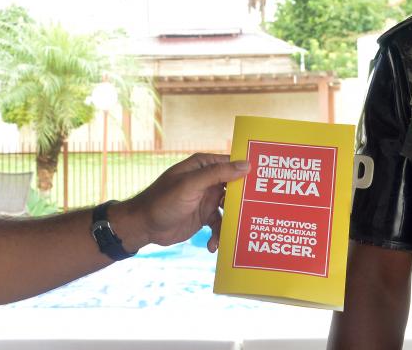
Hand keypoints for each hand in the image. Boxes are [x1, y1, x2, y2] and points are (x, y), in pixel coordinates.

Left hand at [114, 153, 249, 252]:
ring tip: (230, 236)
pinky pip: (220, 225)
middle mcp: (207, 180)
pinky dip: (219, 236)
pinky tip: (213, 246)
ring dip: (232, 223)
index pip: (233, 164)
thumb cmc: (163, 200)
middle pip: (235, 188)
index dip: (250, 172)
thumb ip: (217, 174)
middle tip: (262, 212)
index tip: (269, 181)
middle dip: (246, 201)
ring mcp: (206, 199)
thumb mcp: (191, 185)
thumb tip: (246, 165)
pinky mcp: (203, 217)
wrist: (143, 226)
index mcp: (203, 166)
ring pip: (230, 209)